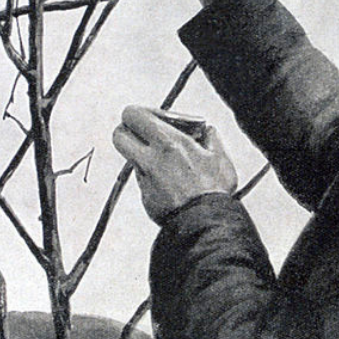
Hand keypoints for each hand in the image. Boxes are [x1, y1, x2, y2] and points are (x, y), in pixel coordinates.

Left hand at [112, 105, 236, 223]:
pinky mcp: (145, 197)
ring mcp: (146, 179)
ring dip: (143, 154)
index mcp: (169, 143)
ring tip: (166, 160)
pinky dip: (152, 176)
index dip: (141, 113)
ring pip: (131, 157)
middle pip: (119, 135)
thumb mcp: (220, 156)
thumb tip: (207, 131)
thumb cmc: (214, 192)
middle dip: (129, 130)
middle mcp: (151, 159)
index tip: (155, 118)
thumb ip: (210, 137)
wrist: (206, 224)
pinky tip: (171, 181)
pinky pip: (142, 179)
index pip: (134, 115)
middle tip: (146, 134)